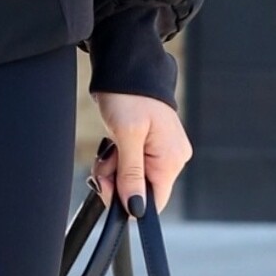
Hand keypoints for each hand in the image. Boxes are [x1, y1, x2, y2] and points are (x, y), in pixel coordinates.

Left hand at [91, 93, 191, 214]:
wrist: (127, 67)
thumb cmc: (129, 95)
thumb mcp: (126, 136)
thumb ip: (131, 174)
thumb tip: (137, 207)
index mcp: (172, 159)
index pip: (155, 201)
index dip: (129, 202)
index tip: (108, 186)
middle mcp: (172, 158)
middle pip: (141, 191)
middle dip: (116, 182)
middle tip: (104, 162)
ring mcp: (162, 152)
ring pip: (133, 179)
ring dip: (114, 170)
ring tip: (108, 149)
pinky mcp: (150, 146)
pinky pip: (133, 165)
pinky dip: (118, 160)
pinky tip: (113, 146)